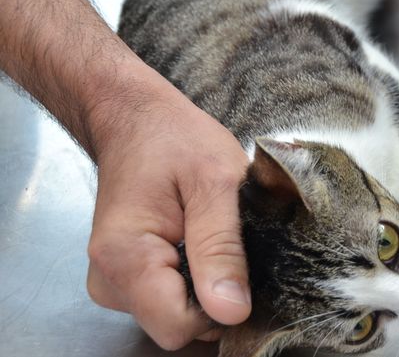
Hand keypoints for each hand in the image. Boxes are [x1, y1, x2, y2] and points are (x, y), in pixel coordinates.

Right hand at [86, 67, 250, 349]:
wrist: (138, 120)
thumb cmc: (175, 139)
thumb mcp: (216, 182)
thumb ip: (222, 248)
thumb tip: (232, 312)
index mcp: (125, 256)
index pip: (178, 326)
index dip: (219, 309)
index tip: (241, 270)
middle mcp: (109, 279)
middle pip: (177, 326)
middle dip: (214, 295)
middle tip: (228, 242)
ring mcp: (114, 282)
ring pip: (175, 315)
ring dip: (205, 285)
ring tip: (211, 235)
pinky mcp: (126, 279)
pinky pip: (169, 301)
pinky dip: (193, 280)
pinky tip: (198, 243)